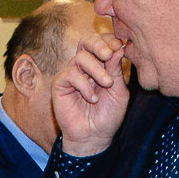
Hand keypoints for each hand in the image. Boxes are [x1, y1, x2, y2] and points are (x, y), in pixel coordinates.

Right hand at [51, 32, 129, 157]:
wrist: (94, 137)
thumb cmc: (108, 116)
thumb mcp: (118, 92)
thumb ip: (116, 71)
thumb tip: (118, 49)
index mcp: (100, 65)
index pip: (101, 43)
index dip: (108, 40)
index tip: (119, 46)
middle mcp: (85, 67)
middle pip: (86, 42)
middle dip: (99, 45)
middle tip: (108, 54)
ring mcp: (71, 74)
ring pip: (80, 58)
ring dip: (96, 70)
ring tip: (107, 84)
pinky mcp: (60, 84)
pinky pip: (71, 75)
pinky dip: (84, 85)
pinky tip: (92, 98)